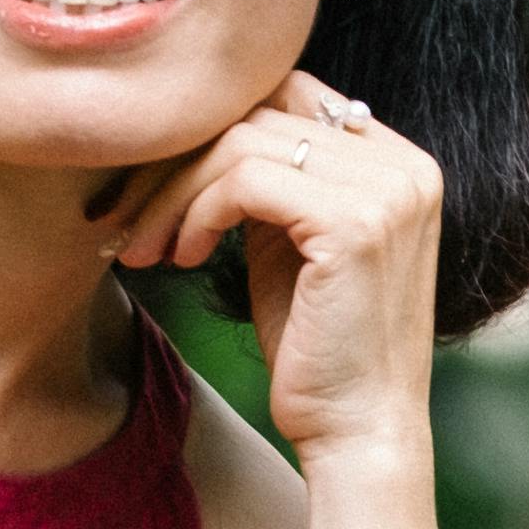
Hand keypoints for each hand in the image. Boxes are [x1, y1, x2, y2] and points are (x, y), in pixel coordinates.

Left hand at [117, 69, 444, 464]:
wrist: (356, 434)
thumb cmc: (316, 349)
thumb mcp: (291, 244)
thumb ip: (271, 179)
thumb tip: (194, 125)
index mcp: (397, 162)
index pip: (289, 94)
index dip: (211, 128)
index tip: (153, 182)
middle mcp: (404, 165)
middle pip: (262, 109)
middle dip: (179, 156)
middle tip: (125, 210)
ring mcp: (387, 190)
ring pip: (243, 142)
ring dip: (174, 192)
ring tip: (146, 245)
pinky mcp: (355, 224)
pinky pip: (245, 181)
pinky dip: (196, 212)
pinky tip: (182, 258)